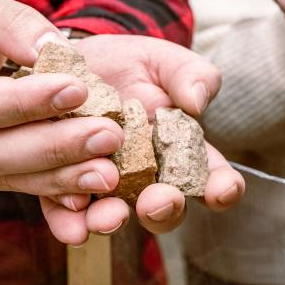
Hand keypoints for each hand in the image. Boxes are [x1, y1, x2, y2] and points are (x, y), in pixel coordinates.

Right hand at [0, 0, 241, 245]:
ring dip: (59, 178)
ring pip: (1, 179)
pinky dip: (54, 190)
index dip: (21, 102)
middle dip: (52, 147)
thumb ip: (8, 23)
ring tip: (110, 172)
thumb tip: (51, 47)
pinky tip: (93, 188)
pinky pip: (12, 188)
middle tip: (109, 136)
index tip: (78, 88)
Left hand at [70, 34, 244, 238]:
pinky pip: (66, 214)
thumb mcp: (161, 60)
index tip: (221, 189)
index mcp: (180, 152)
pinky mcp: (61, 188)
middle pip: (164, 208)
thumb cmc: (123, 63)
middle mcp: (146, 178)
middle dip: (164, 210)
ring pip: (114, 216)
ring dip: (113, 221)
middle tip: (158, 201)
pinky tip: (71, 224)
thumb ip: (189, 74)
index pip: (211, 178)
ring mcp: (104, 187)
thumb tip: (197, 101)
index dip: (223, 189)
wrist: (65, 64)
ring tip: (108, 217)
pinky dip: (68, 222)